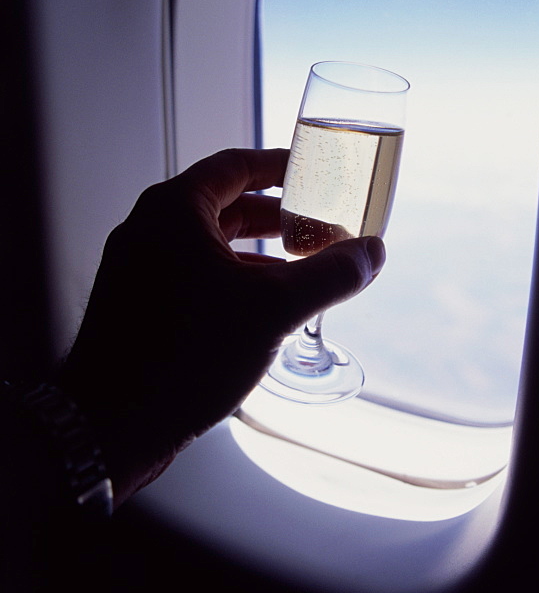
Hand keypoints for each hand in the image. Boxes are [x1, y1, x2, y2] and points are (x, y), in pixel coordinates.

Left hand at [58, 148, 384, 504]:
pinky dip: (231, 278)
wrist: (110, 427)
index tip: (313, 171)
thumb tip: (373, 251)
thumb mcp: (274, 309)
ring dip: (255, 251)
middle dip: (275, 215)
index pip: (235, 165)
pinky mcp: (136, 304)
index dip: (280, 166)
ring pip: (208, 243)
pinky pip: (191, 273)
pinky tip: (260, 307)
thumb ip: (329, 275)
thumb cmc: (185, 356)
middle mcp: (149, 229)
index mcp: (175, 210)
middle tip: (316, 224)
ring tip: (299, 268)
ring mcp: (138, 267)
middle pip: (223, 204)